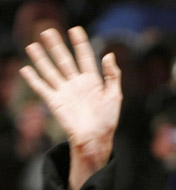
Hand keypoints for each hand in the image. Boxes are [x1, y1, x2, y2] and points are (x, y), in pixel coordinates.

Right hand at [19, 26, 122, 189]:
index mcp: (93, 81)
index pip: (85, 58)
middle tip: (47, 30)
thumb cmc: (108, 120)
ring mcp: (65, 92)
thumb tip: (109, 54)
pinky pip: (42, 88)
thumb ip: (112, 75)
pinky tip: (26, 69)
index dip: (80, 44)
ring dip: (41, 59)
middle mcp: (77, 84)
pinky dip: (33, 79)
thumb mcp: (114, 95)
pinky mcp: (55, 103)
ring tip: (32, 45)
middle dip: (56, 46)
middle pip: (65, 61)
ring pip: (51, 71)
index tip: (75, 30)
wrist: (96, 139)